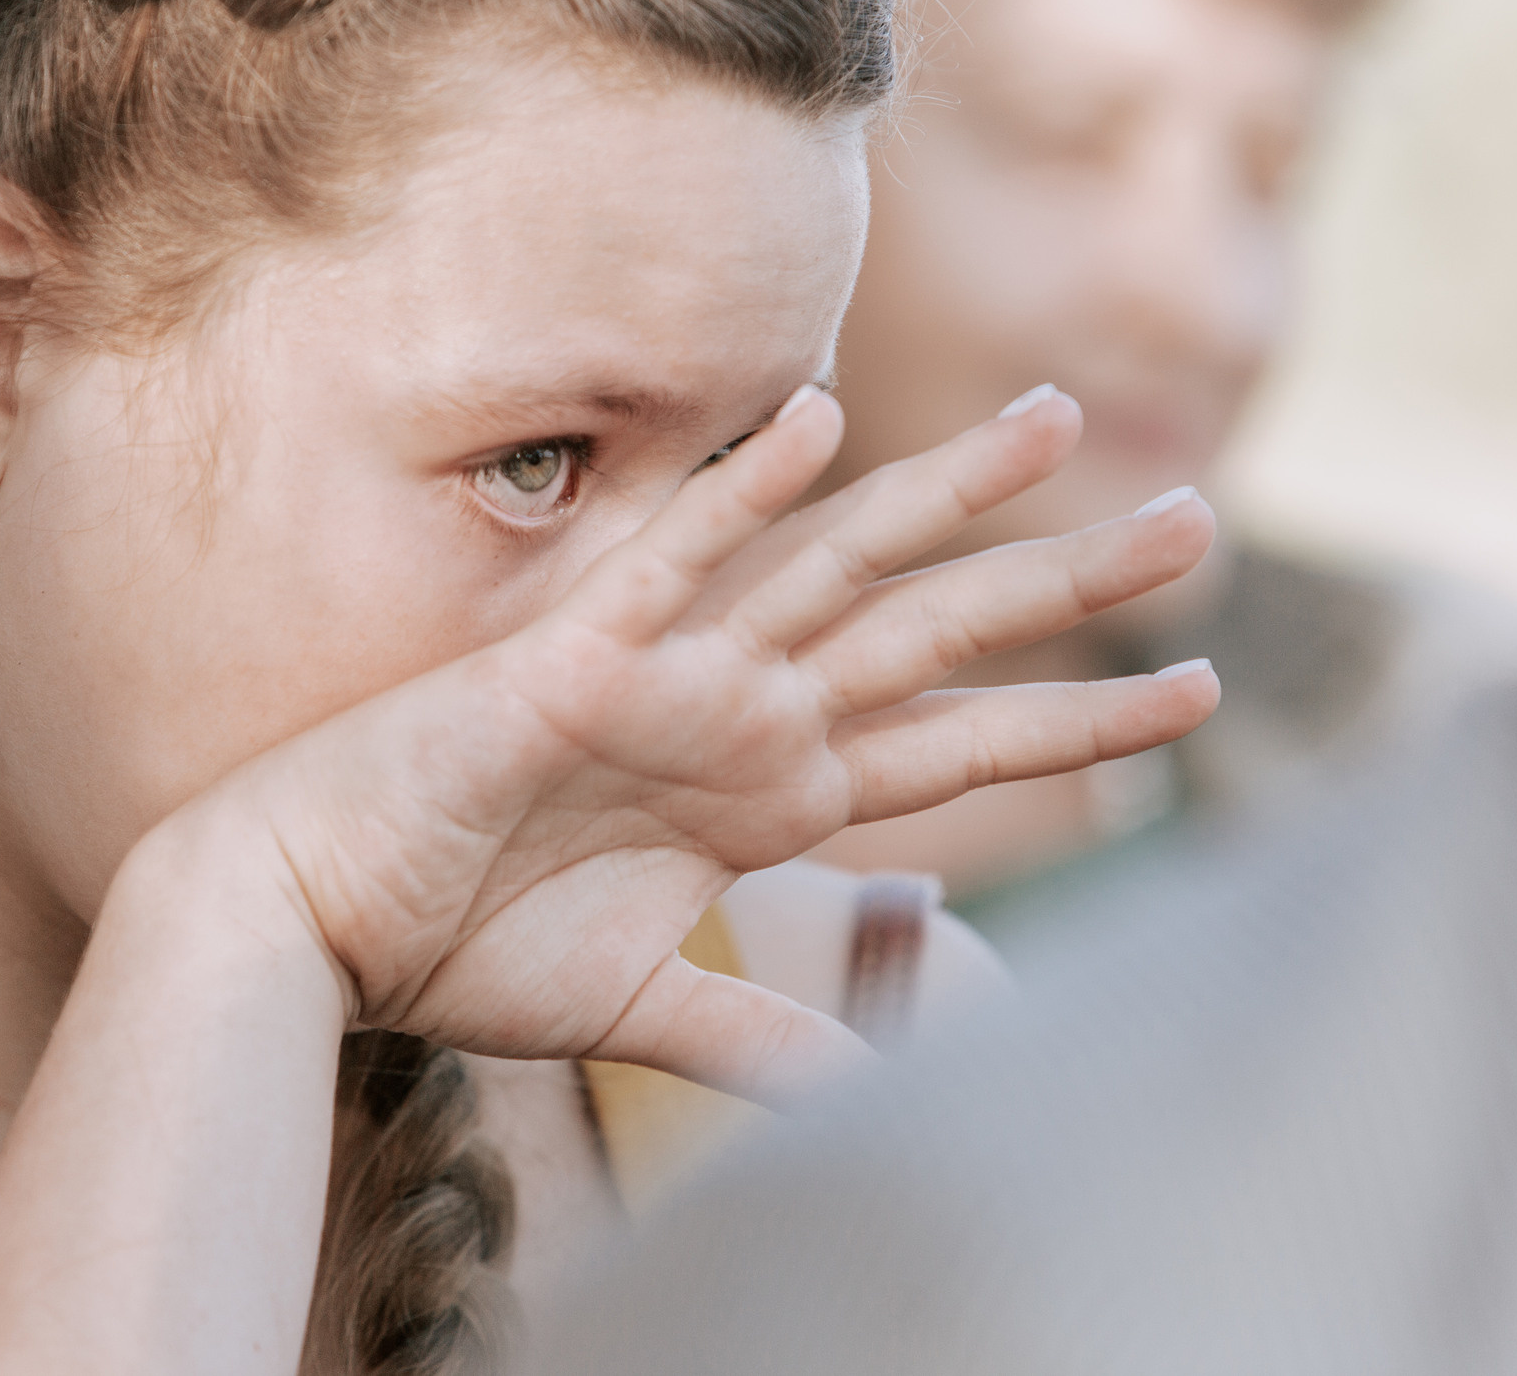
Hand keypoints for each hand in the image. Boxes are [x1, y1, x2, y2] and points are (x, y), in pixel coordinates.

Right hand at [156, 386, 1217, 1105]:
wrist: (316, 918)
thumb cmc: (457, 949)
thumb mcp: (647, 1008)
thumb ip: (771, 1039)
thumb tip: (884, 1095)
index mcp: (765, 793)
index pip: (957, 747)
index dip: (1078, 720)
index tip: (1192, 692)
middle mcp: (741, 718)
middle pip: (937, 637)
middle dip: (1069, 584)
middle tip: (1200, 521)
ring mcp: (670, 679)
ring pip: (836, 574)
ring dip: (945, 498)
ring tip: (1057, 423)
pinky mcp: (575, 663)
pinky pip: (669, 565)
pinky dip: (743, 495)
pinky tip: (820, 420)